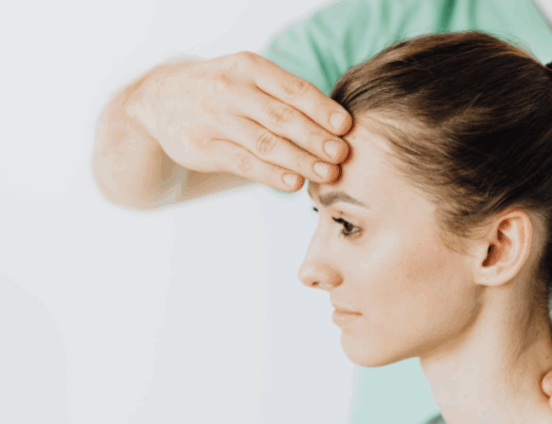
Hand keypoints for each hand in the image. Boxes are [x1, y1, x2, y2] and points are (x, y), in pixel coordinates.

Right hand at [127, 51, 351, 191]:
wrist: (160, 99)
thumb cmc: (224, 91)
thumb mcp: (249, 78)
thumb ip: (285, 96)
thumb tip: (338, 126)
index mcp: (250, 67)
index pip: (292, 89)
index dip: (322, 109)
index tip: (346, 127)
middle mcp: (230, 89)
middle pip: (282, 117)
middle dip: (316, 138)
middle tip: (343, 154)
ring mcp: (214, 118)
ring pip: (265, 142)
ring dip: (301, 160)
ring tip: (328, 174)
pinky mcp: (201, 147)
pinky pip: (243, 163)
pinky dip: (272, 175)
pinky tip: (294, 183)